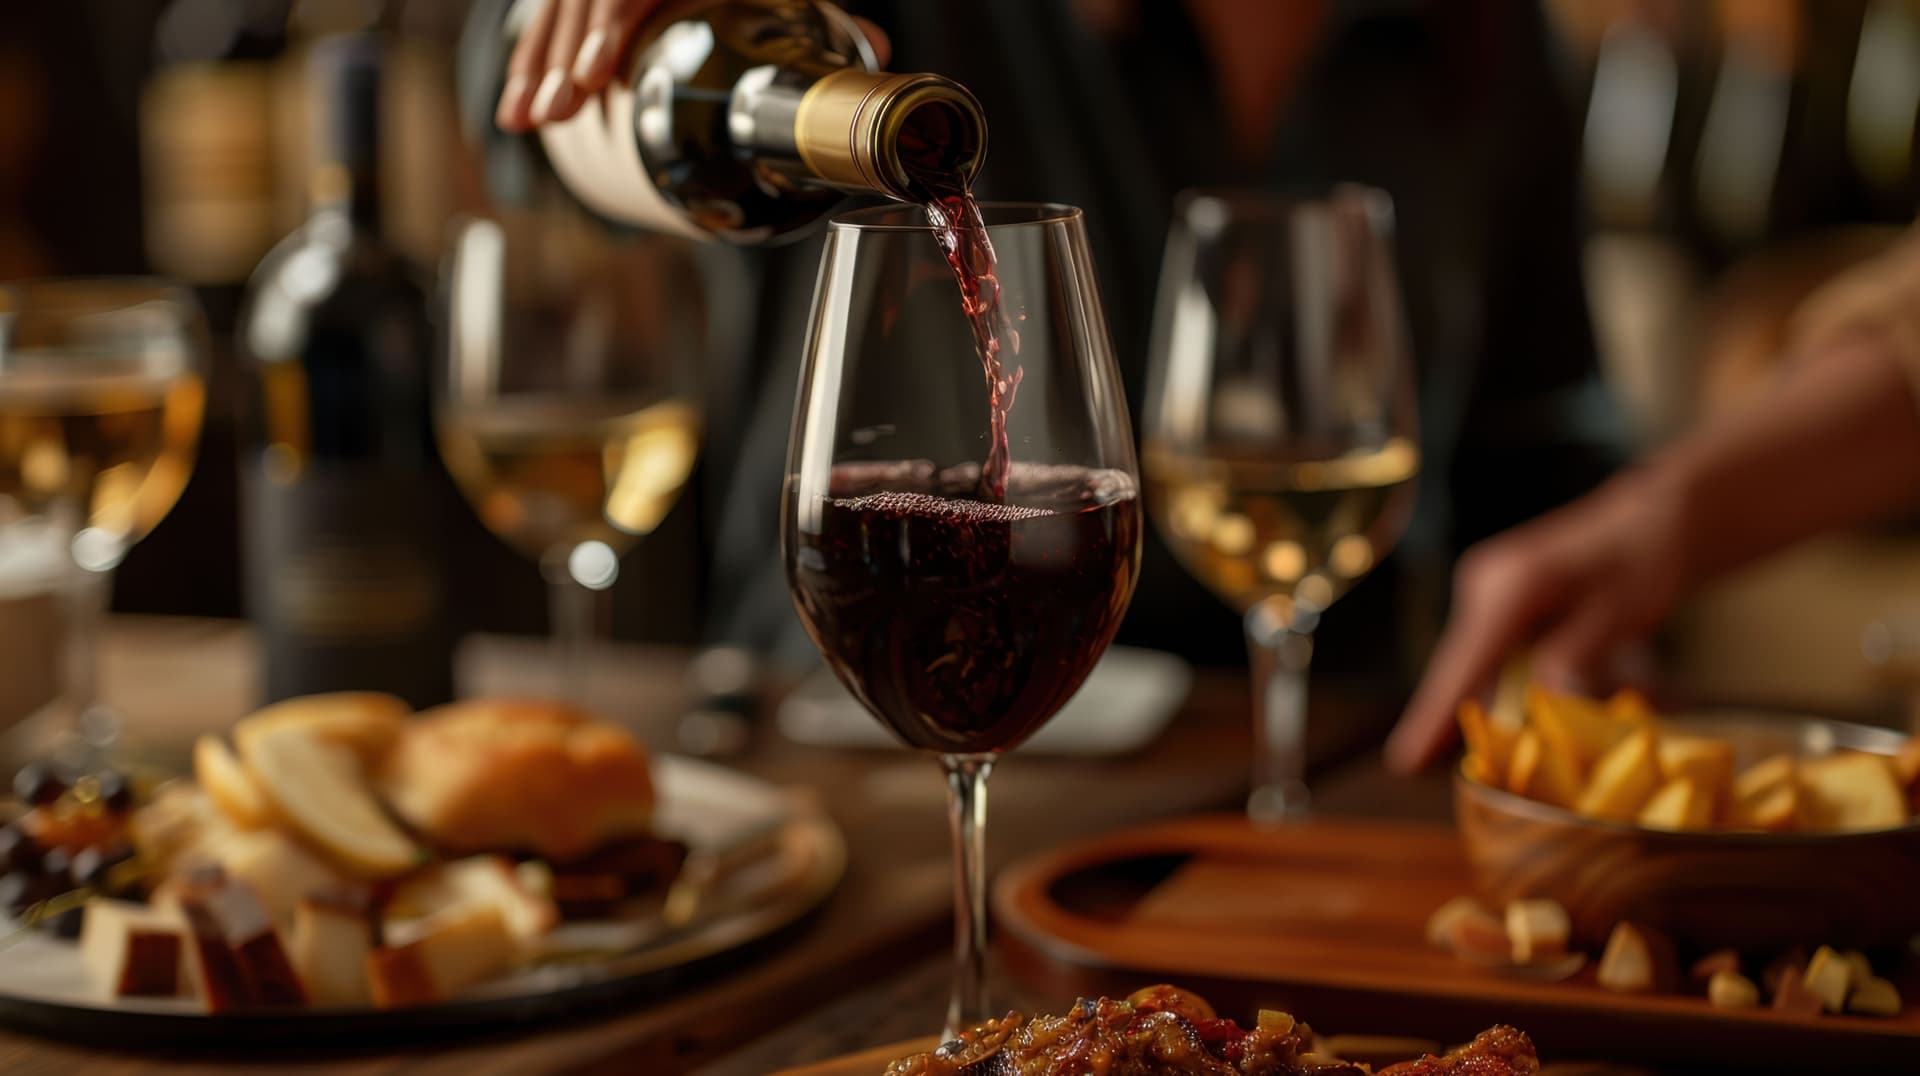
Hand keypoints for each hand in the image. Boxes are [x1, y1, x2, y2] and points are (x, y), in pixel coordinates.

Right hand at [497, 0, 891, 131]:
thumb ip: (817, 14)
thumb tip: (876, 45)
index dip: (611, 30)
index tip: (594, 81)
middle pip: (587, 0)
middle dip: (563, 61)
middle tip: (554, 118)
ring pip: (555, 8)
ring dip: (534, 67)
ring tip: (524, 124)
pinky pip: (542, 16)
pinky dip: (527, 60)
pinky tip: (515, 107)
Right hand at [1385, 469, 1691, 773]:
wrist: (1652, 520)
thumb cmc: (1643, 561)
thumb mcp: (1618, 614)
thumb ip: (1575, 658)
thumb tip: (1543, 704)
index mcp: (1510, 587)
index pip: (1464, 663)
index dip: (1434, 713)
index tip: (1405, 759)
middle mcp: (1486, 584)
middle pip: (1456, 665)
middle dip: (1440, 713)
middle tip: (1414, 764)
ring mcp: (1488, 588)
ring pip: (1472, 661)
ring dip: (1472, 701)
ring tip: (1440, 747)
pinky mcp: (1500, 598)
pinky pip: (1488, 651)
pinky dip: (1493, 682)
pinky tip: (1496, 714)